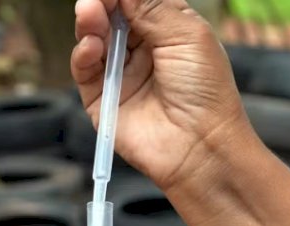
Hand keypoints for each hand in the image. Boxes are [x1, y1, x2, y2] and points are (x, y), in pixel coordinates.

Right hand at [72, 0, 250, 189]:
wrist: (200, 147)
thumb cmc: (206, 92)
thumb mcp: (186, 35)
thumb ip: (151, 5)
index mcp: (168, 29)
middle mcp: (143, 50)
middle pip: (112, 14)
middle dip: (102, 2)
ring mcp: (121, 74)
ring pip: (95, 37)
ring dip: (89, 22)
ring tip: (90, 14)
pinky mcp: (103, 100)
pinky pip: (85, 70)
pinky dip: (83, 54)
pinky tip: (92, 46)